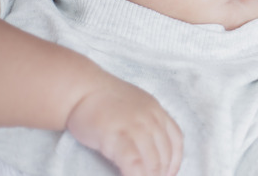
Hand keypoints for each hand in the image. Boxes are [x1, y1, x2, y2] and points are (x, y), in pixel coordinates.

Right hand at [66, 76, 182, 175]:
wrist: (80, 89)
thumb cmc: (102, 99)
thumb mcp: (135, 105)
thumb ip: (146, 122)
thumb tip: (150, 146)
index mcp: (156, 111)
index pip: (176, 139)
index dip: (175, 161)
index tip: (169, 173)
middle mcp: (151, 119)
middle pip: (165, 153)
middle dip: (161, 173)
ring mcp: (136, 127)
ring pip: (152, 161)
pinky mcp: (118, 136)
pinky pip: (134, 164)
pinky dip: (136, 175)